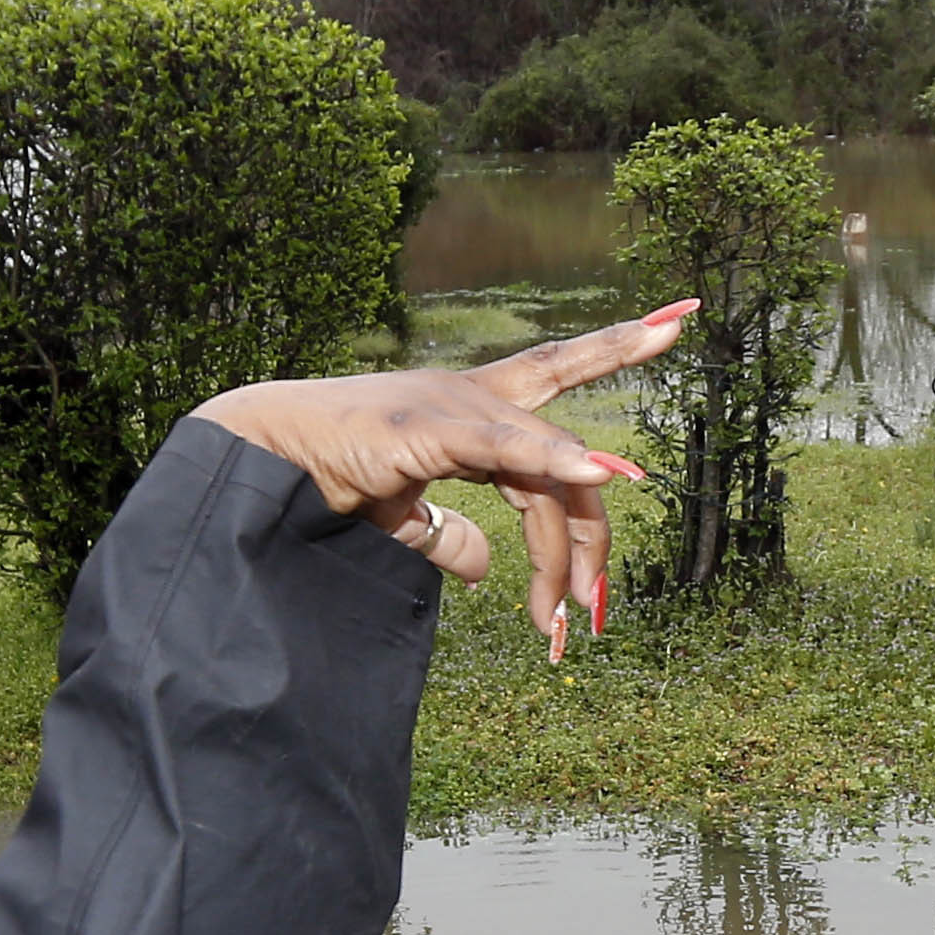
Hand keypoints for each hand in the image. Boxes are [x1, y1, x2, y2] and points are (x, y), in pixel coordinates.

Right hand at [197, 302, 696, 659]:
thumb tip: (488, 566)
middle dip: (589, 539)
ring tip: (574, 610)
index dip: (617, 345)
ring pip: (547, 470)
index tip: (676, 321)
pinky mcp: (431, 425)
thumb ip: (448, 540)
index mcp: (470, 410)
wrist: (259, 467)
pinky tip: (600, 474)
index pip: (559, 373)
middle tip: (590, 613)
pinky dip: (558, 461)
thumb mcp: (401, 525)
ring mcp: (455, 405)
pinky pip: (510, 448)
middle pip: (568, 459)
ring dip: (567, 546)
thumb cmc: (321, 488)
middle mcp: (473, 396)